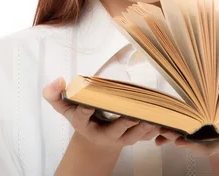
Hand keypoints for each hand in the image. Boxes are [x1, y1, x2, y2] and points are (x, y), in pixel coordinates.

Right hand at [43, 77, 160, 151]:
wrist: (95, 138)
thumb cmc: (82, 117)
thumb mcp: (64, 107)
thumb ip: (54, 94)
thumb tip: (58, 80)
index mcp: (84, 124)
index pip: (82, 118)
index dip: (85, 112)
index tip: (88, 106)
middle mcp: (103, 134)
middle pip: (115, 131)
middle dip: (124, 124)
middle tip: (133, 115)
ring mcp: (120, 138)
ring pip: (134, 136)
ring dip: (145, 128)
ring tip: (153, 118)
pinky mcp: (134, 137)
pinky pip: (147, 136)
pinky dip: (156, 130)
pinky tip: (164, 121)